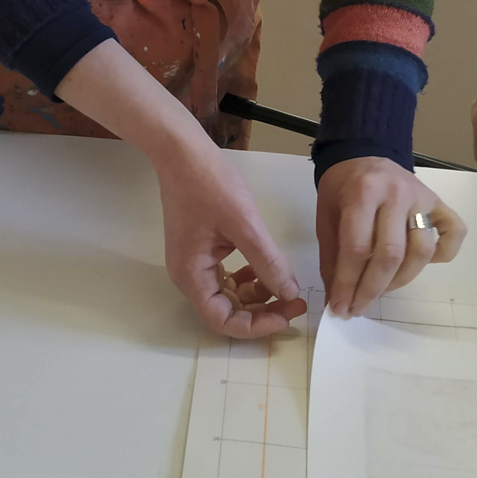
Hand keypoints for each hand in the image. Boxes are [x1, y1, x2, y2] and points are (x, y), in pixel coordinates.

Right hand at [156, 140, 306, 338]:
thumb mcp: (244, 224)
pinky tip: (263, 268)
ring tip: (284, 285)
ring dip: (256, 296)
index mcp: (192, 276)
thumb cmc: (209, 184)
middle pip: (225, 312)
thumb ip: (267, 262)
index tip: (287, 314)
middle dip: (261, 311)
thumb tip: (289, 294)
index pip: (223, 321)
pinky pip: (224, 275)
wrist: (182, 151)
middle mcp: (188, 276)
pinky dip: (246, 278)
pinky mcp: (200, 247)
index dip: (257, 325)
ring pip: (227, 295)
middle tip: (294, 301)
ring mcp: (193, 262)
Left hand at [316, 157, 465, 317]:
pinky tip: (420, 264)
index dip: (348, 283)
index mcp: (362, 193)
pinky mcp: (439, 202)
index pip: (358, 247)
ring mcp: (422, 197)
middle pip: (391, 254)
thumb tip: (338, 299)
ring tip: (382, 289)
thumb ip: (332, 258)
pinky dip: (445, 254)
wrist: (361, 154)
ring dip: (401, 280)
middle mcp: (396, 194)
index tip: (341, 308)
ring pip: (421, 250)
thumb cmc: (341, 189)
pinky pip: (454, 232)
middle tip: (358, 308)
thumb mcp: (326, 218)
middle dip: (373, 289)